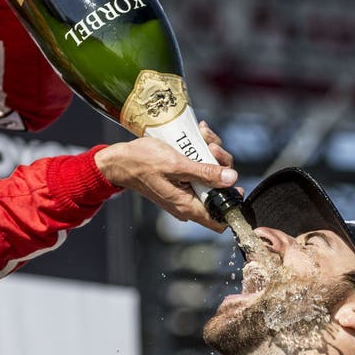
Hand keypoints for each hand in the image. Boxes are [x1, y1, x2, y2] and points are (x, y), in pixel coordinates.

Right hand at [95, 122, 238, 231]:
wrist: (120, 160)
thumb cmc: (142, 162)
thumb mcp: (176, 164)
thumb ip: (205, 173)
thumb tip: (232, 179)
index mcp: (188, 205)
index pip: (220, 219)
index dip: (233, 203)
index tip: (234, 180)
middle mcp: (189, 201)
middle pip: (221, 189)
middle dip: (221, 165)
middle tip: (210, 148)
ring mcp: (186, 189)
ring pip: (212, 174)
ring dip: (212, 153)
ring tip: (201, 137)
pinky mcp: (183, 177)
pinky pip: (200, 167)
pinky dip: (202, 150)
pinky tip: (198, 135)